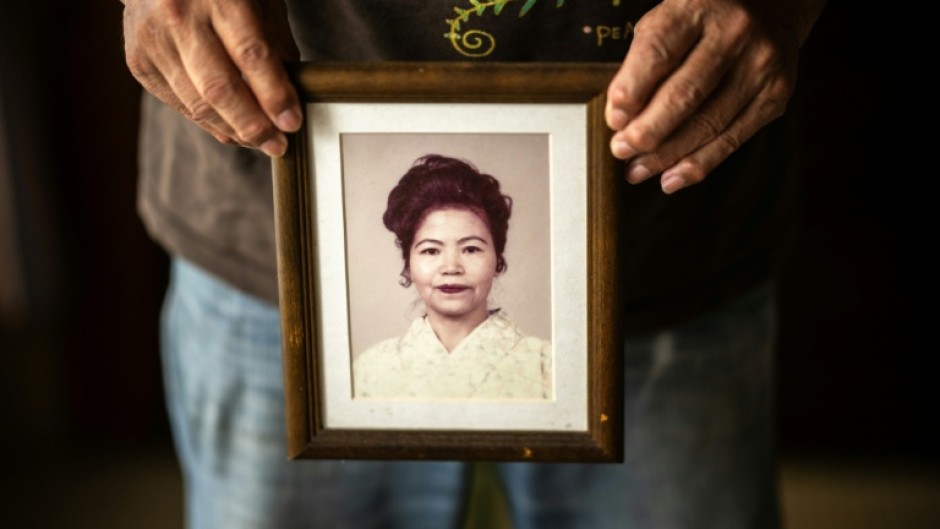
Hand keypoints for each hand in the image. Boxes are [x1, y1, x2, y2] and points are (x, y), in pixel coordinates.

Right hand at [122, 0, 301, 156]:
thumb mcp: (257, 0)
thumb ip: (275, 43)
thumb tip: (291, 97)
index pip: (250, 55)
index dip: (274, 94)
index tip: (292, 122)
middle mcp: (179, 16)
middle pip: (219, 88)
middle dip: (253, 125)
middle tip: (278, 145)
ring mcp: (154, 40)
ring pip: (198, 105)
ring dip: (235, 130)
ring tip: (261, 141)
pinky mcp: (139, 63)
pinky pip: (182, 105)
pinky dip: (211, 123)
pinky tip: (233, 130)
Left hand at [605, 0, 824, 193]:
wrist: (771, 9)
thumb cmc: (703, 22)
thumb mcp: (667, 21)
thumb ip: (643, 63)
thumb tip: (620, 118)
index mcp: (697, 7)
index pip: (658, 52)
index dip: (632, 90)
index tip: (613, 119)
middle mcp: (734, 33)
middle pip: (684, 94)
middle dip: (647, 131)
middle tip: (621, 150)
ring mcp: (760, 65)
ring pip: (708, 123)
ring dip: (666, 156)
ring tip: (637, 171)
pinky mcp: (776, 95)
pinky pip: (731, 140)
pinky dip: (697, 164)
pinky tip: (670, 178)